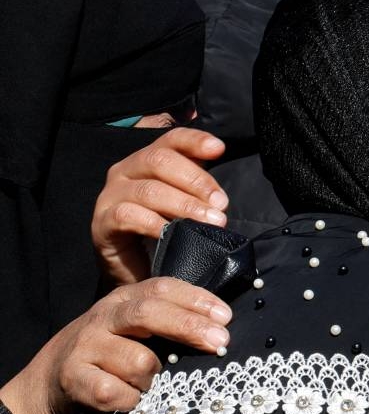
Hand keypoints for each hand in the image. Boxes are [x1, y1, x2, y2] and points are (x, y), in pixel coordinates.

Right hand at [0, 277, 231, 413]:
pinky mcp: (72, 378)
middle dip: (189, 326)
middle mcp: (104, 317)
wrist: (50, 383)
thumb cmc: (110, 354)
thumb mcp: (136, 330)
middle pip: (148, 312)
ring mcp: (85, 346)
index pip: (162, 288)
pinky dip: (131, 401)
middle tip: (221, 343)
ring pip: (139, 362)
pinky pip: (115, 392)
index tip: (226, 317)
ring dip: (154, 378)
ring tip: (149, 384)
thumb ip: (169, 322)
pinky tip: (130, 401)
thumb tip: (223, 327)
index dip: (196, 299)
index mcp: (124, 299)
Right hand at [92, 128, 227, 285]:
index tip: (218, 149)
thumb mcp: (186, 207)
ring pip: (148, 190)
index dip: (194, 140)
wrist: (136, 272)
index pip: (170, 140)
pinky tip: (172, 233)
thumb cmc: (165, 233)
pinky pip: (127, 215)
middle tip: (221, 205)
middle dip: (196, 181)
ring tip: (210, 221)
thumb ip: (200, 191)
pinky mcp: (101, 223)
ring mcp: (110, 196)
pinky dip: (154, 223)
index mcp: (148, 161)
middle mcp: (126, 171)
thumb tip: (222, 192)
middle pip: (159, 161)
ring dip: (184, 205)